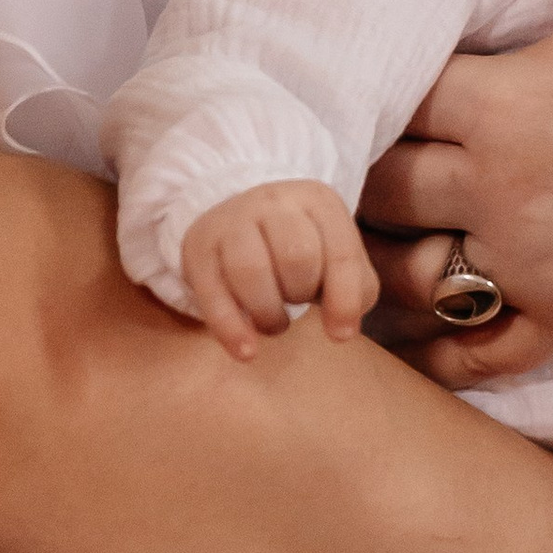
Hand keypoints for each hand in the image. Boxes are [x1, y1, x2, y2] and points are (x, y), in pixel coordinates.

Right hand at [179, 179, 377, 359]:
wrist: (241, 217)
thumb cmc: (301, 249)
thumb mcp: (337, 259)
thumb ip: (354, 291)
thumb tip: (341, 330)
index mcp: (318, 201)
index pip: (340, 254)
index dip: (344, 301)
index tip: (341, 335)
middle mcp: (274, 201)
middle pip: (296, 258)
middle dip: (300, 294)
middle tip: (295, 302)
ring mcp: (232, 219)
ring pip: (251, 271)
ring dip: (268, 313)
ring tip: (273, 322)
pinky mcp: (198, 245)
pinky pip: (212, 291)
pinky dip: (230, 328)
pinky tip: (246, 352)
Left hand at [357, 0, 552, 385]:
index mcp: (504, 102)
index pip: (380, 97)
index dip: (356, 85)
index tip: (355, 78)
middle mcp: (501, 192)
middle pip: (372, 189)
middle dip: (350, 168)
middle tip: (344, 152)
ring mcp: (532, 268)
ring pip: (401, 276)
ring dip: (376, 254)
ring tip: (364, 230)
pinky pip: (468, 354)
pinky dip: (430, 347)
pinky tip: (411, 324)